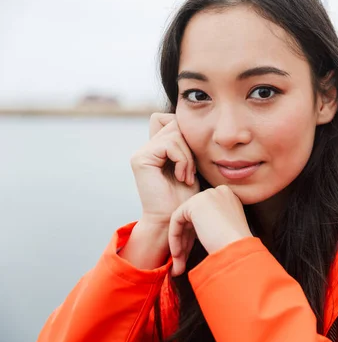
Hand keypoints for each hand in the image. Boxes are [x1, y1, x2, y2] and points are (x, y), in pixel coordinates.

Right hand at [122, 113, 199, 268]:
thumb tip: (191, 122)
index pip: (172, 121)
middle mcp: (147, 148)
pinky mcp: (140, 159)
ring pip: (174, 133)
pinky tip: (182, 177)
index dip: (187, 134)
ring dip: (188, 156)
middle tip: (192, 169)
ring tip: (188, 176)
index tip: (193, 161)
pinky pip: (169, 144)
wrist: (173, 220)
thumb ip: (186, 144)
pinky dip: (182, 159)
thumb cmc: (186, 197)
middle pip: (173, 122)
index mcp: (157, 148)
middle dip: (189, 144)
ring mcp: (142, 152)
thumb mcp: (191, 165)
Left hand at [169, 185, 252, 275]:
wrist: (238, 249)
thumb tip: (199, 232)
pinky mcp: (195, 203)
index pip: (206, 216)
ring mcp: (207, 195)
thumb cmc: (236, 247)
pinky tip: (177, 254)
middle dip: (186, 242)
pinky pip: (177, 220)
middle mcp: (219, 192)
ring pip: (185, 220)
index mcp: (229, 198)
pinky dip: (175, 238)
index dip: (196, 236)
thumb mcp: (227, 230)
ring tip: (178, 266)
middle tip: (181, 263)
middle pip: (194, 218)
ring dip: (180, 244)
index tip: (191, 254)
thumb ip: (213, 225)